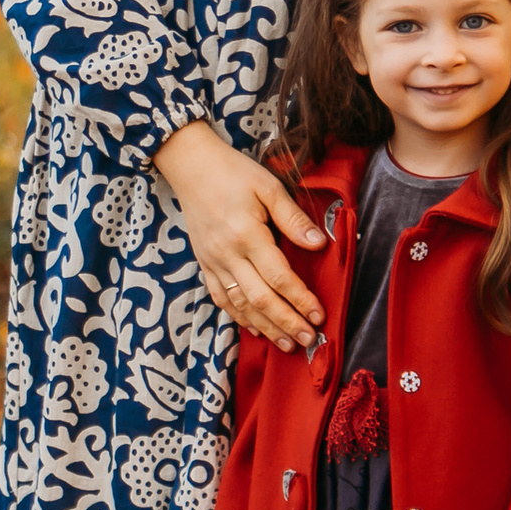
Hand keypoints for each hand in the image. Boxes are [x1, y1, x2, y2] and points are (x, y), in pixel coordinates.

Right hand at [155, 123, 327, 350]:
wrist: (191, 166)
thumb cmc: (233, 172)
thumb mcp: (268, 186)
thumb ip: (292, 218)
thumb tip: (319, 243)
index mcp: (246, 234)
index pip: (278, 276)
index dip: (300, 299)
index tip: (319, 315)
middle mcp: (227, 254)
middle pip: (260, 298)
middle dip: (286, 322)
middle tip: (308, 339)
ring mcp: (212, 262)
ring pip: (240, 304)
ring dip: (265, 327)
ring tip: (287, 343)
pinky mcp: (204, 264)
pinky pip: (220, 298)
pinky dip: (238, 317)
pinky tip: (255, 328)